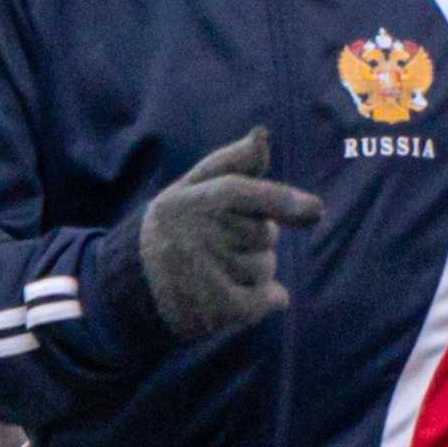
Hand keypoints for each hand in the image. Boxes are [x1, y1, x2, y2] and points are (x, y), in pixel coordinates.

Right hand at [135, 126, 322, 343]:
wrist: (131, 291)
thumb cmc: (172, 231)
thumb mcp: (190, 190)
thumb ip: (229, 163)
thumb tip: (262, 135)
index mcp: (190, 202)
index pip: (243, 193)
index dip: (282, 200)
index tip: (316, 211)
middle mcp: (196, 236)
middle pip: (264, 234)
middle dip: (255, 240)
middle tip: (219, 248)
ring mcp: (206, 275)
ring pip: (267, 267)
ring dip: (256, 272)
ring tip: (219, 274)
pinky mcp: (217, 310)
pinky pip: (269, 299)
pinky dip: (271, 299)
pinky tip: (250, 299)